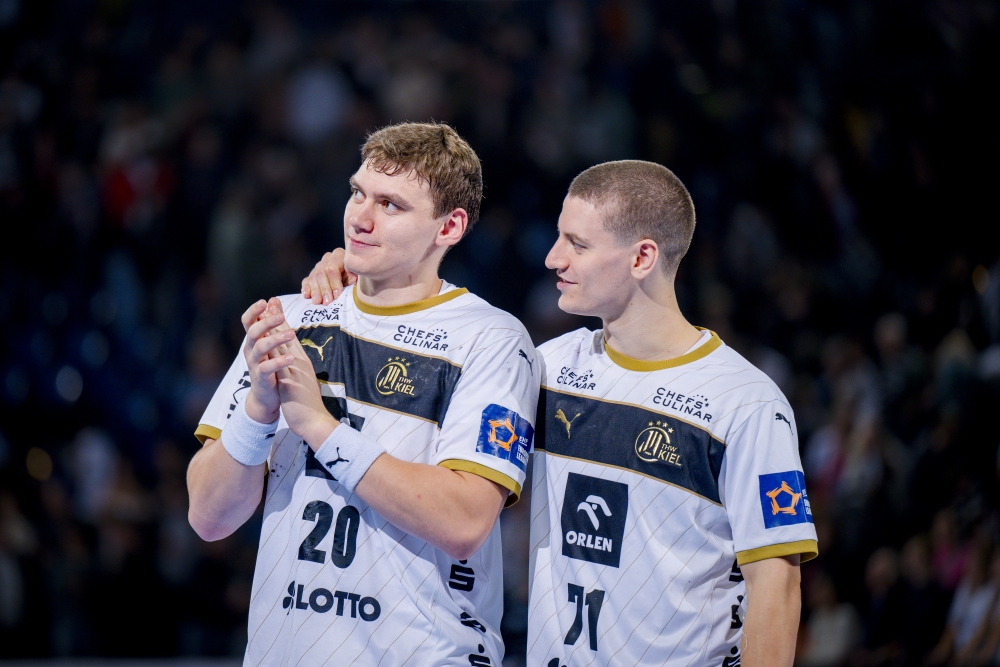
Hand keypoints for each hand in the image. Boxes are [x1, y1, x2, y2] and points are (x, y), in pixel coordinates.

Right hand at [240, 298, 296, 422]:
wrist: (267, 397)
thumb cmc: (271, 366)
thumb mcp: (271, 342)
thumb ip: (273, 323)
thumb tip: (274, 300)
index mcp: (254, 340)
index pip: (248, 322)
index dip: (254, 311)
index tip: (265, 302)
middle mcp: (251, 350)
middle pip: (253, 332)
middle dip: (266, 322)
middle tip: (281, 316)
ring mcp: (255, 364)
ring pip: (260, 348)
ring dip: (275, 339)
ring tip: (291, 333)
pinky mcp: (261, 378)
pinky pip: (267, 368)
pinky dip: (279, 362)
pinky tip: (291, 357)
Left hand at [258, 301, 338, 446]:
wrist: (315, 421)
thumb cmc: (308, 405)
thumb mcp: (303, 382)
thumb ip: (298, 370)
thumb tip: (294, 362)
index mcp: (303, 363)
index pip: (291, 338)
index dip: (283, 322)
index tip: (276, 307)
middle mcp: (300, 363)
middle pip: (287, 336)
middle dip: (278, 318)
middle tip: (272, 300)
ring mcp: (295, 370)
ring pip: (283, 345)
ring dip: (273, 328)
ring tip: (266, 312)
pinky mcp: (289, 381)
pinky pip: (279, 361)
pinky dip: (272, 347)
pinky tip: (265, 339)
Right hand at [301, 249, 355, 304]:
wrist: (353, 278)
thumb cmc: (358, 276)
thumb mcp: (359, 274)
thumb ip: (354, 275)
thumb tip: (352, 280)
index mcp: (339, 255)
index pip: (332, 269)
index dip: (334, 283)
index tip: (337, 295)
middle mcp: (327, 258)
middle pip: (321, 273)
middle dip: (324, 289)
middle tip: (327, 302)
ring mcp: (319, 266)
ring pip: (313, 277)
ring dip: (316, 291)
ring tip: (318, 302)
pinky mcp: (312, 274)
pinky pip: (307, 280)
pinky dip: (306, 288)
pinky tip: (307, 295)